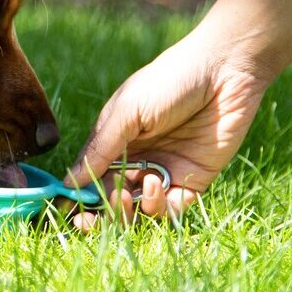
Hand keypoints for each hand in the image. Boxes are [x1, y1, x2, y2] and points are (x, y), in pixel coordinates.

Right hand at [65, 31, 270, 229]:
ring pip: (139, 211)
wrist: (224, 71)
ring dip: (127, 212)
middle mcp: (138, 160)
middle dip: (99, 214)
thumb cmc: (169, 80)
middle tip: (88, 221)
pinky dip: (160, 207)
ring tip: (127, 195)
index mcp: (116, 141)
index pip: (90, 177)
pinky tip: (157, 186)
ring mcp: (165, 171)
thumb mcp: (127, 111)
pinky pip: (172, 209)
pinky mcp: (194, 180)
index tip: (67, 211)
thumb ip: (100, 149)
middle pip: (112, 199)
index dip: (78, 196)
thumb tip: (68, 182)